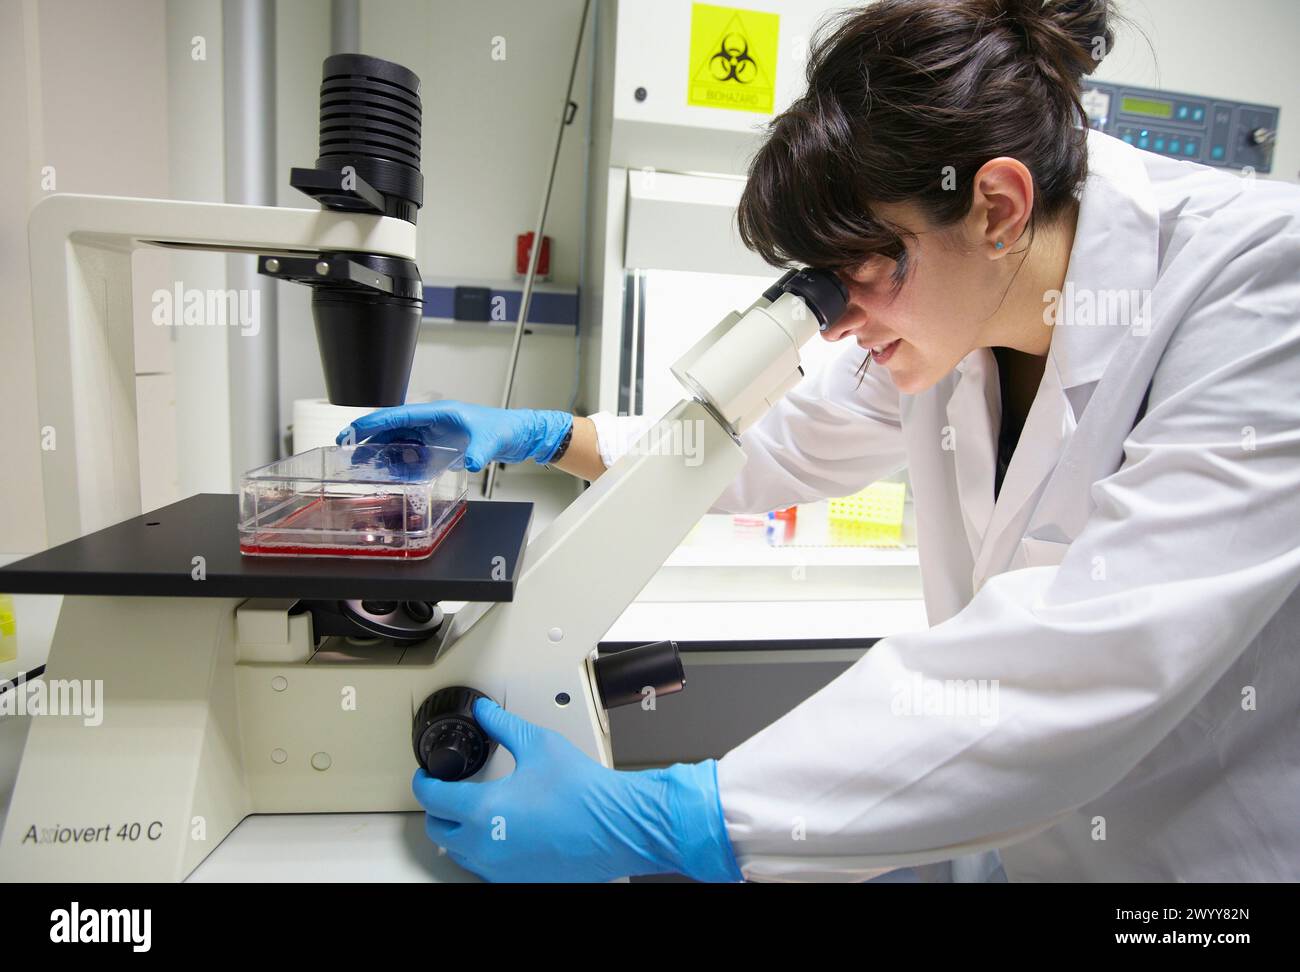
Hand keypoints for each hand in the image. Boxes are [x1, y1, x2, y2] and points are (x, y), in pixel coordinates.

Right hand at [337, 401, 571, 471]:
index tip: (353, 430)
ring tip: (365, 466)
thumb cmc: (503, 428)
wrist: (516, 435)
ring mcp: (433, 433)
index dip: (373, 422)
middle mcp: (431, 421)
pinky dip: (400, 462)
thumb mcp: (490, 441)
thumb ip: (479, 452)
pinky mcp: (438, 446)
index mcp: (438, 413)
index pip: (398, 415)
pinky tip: (393, 473)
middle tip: (346, 450)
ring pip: (399, 441)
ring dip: (382, 452)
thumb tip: (471, 462)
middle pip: (392, 428)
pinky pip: (412, 453)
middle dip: (369, 438)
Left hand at [412, 698, 742, 882]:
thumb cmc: (586, 793)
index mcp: (484, 811)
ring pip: (460, 854)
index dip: (424, 782)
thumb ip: (504, 727)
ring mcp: (502, 870)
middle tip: (446, 793)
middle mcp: (487, 847)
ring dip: (459, 833)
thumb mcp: (539, 745)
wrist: (619, 826)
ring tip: (473, 812)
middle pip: (439, 831)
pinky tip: (500, 835)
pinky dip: (484, 851)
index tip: (427, 776)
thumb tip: (486, 714)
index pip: (432, 799)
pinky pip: (486, 869)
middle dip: (437, 809)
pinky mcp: (519, 881)